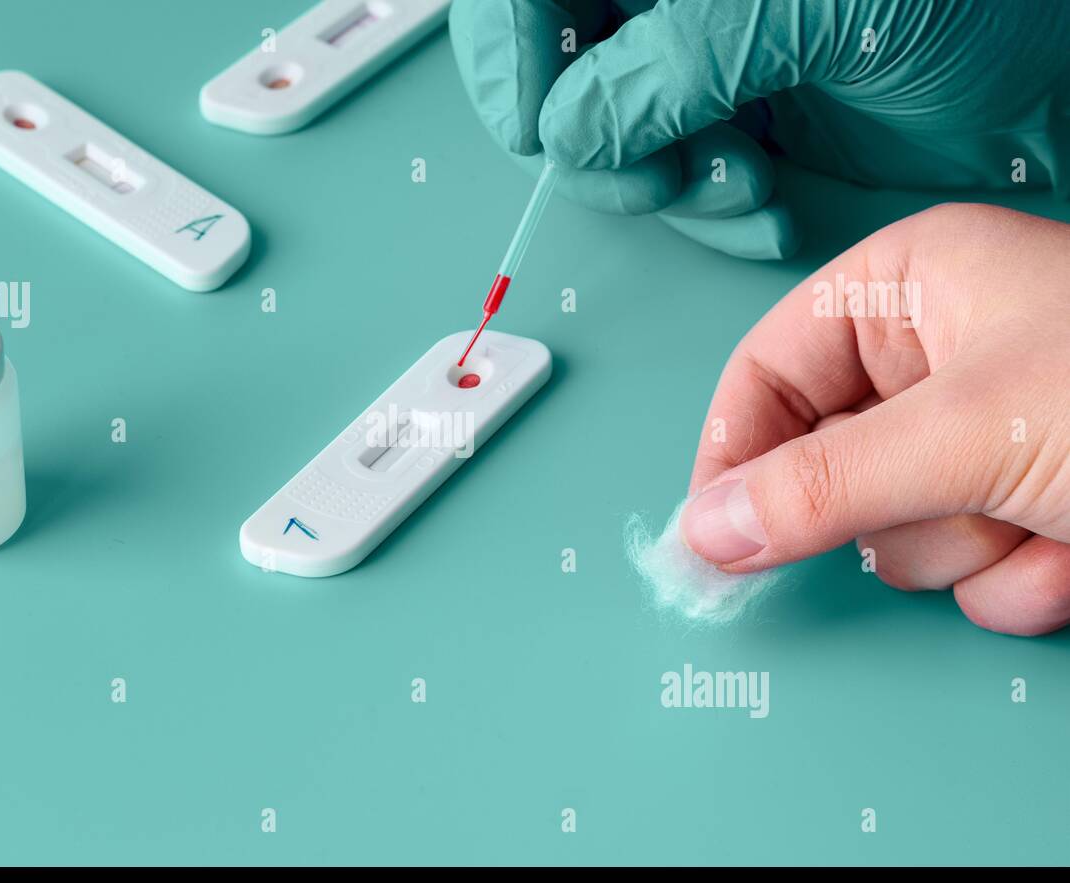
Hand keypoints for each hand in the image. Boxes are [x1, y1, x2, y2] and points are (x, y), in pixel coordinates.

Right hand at [449, 0, 1069, 259]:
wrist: (1059, 75)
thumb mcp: (809, 8)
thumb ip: (671, 60)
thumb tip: (568, 127)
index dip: (511, 49)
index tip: (528, 120)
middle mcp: (680, 7)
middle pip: (562, 74)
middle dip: (602, 142)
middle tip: (648, 170)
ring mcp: (707, 70)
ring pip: (616, 144)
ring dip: (668, 188)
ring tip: (738, 184)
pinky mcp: (740, 131)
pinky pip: (679, 188)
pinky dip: (712, 217)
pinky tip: (762, 207)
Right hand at [679, 203, 1069, 634]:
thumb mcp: (971, 431)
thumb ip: (819, 485)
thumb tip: (706, 528)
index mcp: (908, 289)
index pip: (765, 374)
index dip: (731, 454)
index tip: (710, 537)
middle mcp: (940, 359)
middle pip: (828, 467)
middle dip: (899, 510)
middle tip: (959, 495)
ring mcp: (987, 440)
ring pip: (899, 538)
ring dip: (972, 550)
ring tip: (1049, 513)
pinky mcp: (1028, 508)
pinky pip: (969, 576)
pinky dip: (1025, 581)